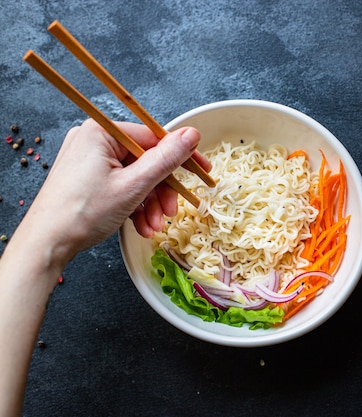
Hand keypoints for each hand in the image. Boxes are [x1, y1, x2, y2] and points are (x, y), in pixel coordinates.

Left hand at [25, 118, 210, 260]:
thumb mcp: (134, 186)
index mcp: (102, 132)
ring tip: (153, 226)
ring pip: (137, 177)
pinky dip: (135, 206)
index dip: (181, 157)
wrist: (47, 244)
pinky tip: (141, 226)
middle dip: (161, 190)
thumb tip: (192, 135)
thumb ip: (166, 159)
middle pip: (147, 160)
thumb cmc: (82, 213)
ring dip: (150, 203)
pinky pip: (123, 186)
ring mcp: (90, 160)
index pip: (154, 137)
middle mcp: (95, 141)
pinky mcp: (89, 178)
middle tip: (172, 211)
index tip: (202, 170)